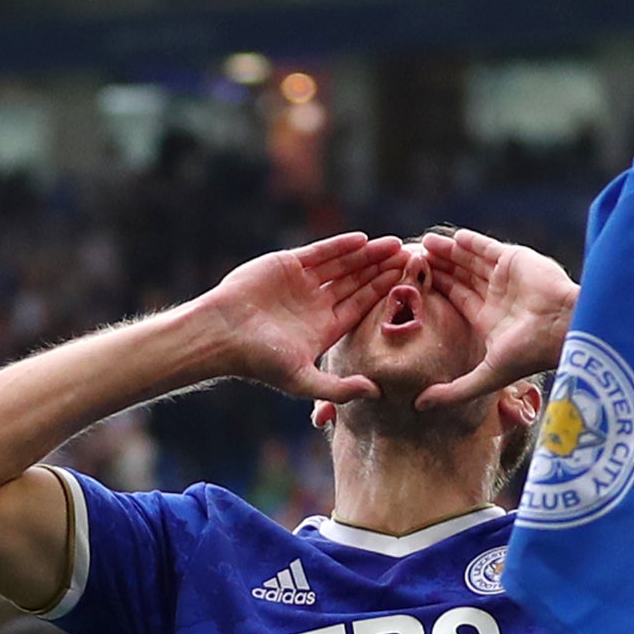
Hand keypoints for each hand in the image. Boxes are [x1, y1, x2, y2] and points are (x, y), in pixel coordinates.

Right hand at [196, 233, 404, 404]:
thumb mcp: (302, 380)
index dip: (385, 294)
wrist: (221, 334)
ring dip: (368, 255)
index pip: (362, 307)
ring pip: (343, 264)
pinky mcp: (288, 264)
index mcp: (324, 328)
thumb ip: (339, 389)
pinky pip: (320, 252)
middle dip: (383, 270)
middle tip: (412, 257)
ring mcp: (303, 283)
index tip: (409, 283)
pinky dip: (341, 246)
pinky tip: (364, 240)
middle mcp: (316, 304)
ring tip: (395, 244)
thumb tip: (376, 394)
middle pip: (358, 282)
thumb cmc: (258, 361)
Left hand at [414, 229, 577, 411]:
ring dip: (449, 252)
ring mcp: (508, 278)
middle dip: (439, 268)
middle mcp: (499, 298)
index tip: (415, 282)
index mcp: (491, 320)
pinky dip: (470, 242)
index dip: (437, 290)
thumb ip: (453, 391)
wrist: (561, 328)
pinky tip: (451, 237)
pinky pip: (487, 248)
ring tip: (425, 243)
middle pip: (461, 277)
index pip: (458, 300)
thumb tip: (418, 406)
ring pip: (471, 261)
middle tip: (414, 258)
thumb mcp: (486, 377)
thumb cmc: (528, 354)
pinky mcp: (515, 260)